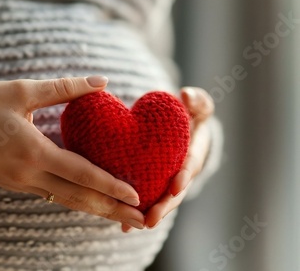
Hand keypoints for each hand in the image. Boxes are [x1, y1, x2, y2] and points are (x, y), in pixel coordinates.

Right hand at [0, 76, 145, 229]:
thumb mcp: (22, 92)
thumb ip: (64, 88)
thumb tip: (102, 81)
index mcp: (33, 152)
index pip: (81, 174)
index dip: (111, 185)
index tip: (136, 195)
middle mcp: (29, 175)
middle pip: (79, 198)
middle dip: (112, 210)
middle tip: (143, 220)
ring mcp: (22, 184)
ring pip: (66, 201)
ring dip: (96, 210)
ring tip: (122, 218)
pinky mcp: (16, 184)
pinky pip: (53, 196)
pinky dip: (76, 201)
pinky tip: (91, 202)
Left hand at [122, 87, 214, 231]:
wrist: (180, 126)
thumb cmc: (189, 113)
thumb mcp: (197, 104)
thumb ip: (197, 100)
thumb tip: (187, 96)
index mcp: (195, 153)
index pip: (190, 165)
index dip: (184, 175)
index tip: (175, 186)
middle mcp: (183, 172)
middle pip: (175, 193)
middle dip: (164, 206)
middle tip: (150, 219)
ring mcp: (169, 181)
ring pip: (160, 201)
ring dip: (147, 214)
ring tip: (131, 226)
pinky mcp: (155, 184)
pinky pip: (146, 198)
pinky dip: (135, 211)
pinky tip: (122, 225)